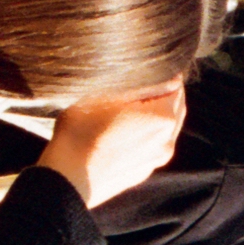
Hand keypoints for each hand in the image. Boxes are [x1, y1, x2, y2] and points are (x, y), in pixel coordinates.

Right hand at [42, 77, 188, 206]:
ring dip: (160, 113)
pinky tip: (130, 127)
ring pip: (168, 128)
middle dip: (166, 92)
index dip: (166, 71)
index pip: (176, 85)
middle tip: (148, 79)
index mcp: (162, 117)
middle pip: (177, 108)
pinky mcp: (143, 171)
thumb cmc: (81, 132)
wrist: (66, 179)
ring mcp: (156, 159)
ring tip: (138, 102)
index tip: (153, 65)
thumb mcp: (104, 95)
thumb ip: (135, 84)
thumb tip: (152, 75)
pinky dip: (151, 132)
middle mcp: (167, 140)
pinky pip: (156, 145)